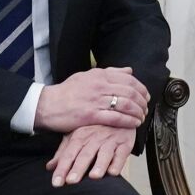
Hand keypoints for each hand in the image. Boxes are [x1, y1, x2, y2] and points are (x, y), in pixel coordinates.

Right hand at [34, 67, 148, 133]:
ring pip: (126, 105)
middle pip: (130, 92)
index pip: (129, 80)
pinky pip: (115, 118)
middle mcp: (100, 86)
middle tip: (146, 109)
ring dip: (138, 112)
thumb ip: (110, 72)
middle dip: (142, 102)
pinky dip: (128, 121)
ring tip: (141, 117)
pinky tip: (134, 124)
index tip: (146, 96)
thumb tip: (129, 70)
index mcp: (100, 75)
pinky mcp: (91, 116)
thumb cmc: (67, 91)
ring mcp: (96, 101)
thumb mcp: (87, 75)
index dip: (141, 89)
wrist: (47, 105)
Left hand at [46, 124, 137, 185]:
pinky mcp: (125, 143)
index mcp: (80, 135)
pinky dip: (118, 162)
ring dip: (99, 164)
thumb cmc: (95, 128)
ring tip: (94, 176)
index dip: (62, 168)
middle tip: (71, 181)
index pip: (69, 154)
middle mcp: (95, 137)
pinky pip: (122, 153)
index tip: (56, 183)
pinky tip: (113, 172)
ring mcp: (111, 140)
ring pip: (104, 153)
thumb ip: (63, 152)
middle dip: (78, 168)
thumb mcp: (77, 136)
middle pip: (85, 154)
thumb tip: (49, 167)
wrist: (120, 111)